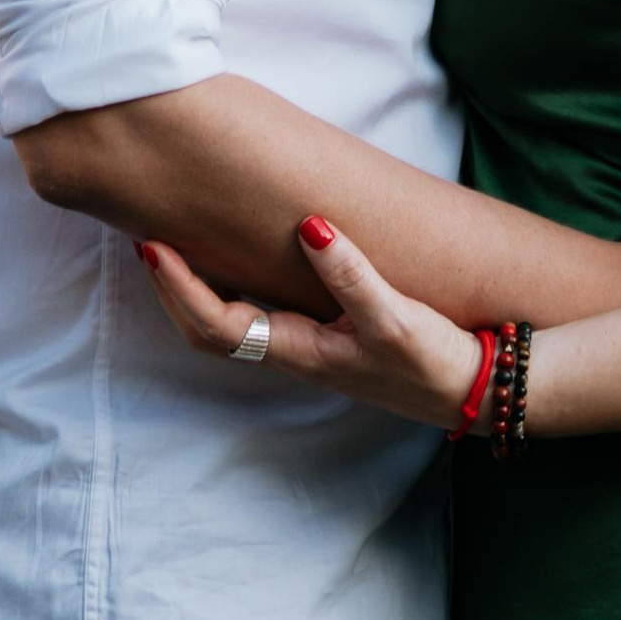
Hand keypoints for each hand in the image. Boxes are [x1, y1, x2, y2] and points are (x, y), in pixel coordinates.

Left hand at [137, 218, 481, 432]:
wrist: (471, 392)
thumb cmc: (431, 362)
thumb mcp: (395, 318)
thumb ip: (353, 276)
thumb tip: (310, 227)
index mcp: (300, 352)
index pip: (219, 325)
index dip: (180, 289)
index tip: (154, 248)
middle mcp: (294, 354)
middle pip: (211, 331)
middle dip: (174, 290)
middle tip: (149, 240)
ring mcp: (308, 347)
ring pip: (232, 325)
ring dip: (198, 290)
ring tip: (179, 246)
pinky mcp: (326, 337)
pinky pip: (260, 316)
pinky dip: (232, 289)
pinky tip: (237, 261)